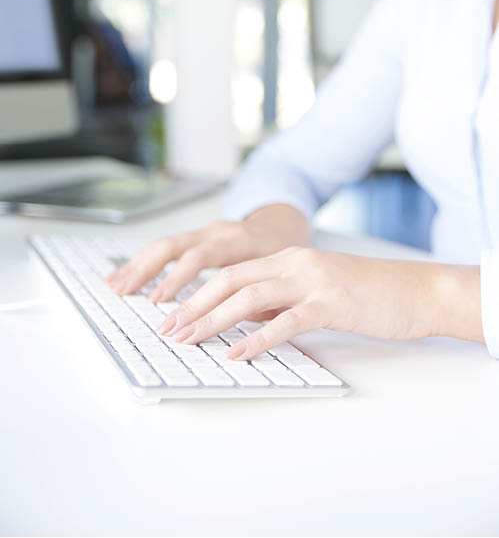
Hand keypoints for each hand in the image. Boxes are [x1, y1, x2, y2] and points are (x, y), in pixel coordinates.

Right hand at [105, 205, 309, 300]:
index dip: (179, 278)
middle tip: (126, 293)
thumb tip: (247, 322)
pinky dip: (143, 262)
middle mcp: (214, 232)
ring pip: (164, 245)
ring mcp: (202, 233)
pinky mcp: (195, 238)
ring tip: (114, 286)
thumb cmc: (282, 252)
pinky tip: (124, 277)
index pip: (202, 256)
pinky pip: (165, 248)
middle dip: (147, 270)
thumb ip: (263, 295)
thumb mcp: (280, 272)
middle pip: (174, 246)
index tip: (161, 300)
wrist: (282, 224)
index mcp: (236, 239)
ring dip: (137, 265)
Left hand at [156, 247, 442, 359]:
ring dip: (214, 320)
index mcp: (289, 259)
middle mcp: (295, 264)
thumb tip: (243, 319)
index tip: (174, 316)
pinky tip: (237, 353)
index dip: (199, 294)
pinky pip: (286, 321)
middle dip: (195, 306)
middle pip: (231, 280)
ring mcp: (312, 281)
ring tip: (190, 341)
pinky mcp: (331, 304)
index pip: (232, 273)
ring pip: (250, 297)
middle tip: (170, 330)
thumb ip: (280, 300)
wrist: (415, 291)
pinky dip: (257, 338)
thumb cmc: (367, 295)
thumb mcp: (315, 292)